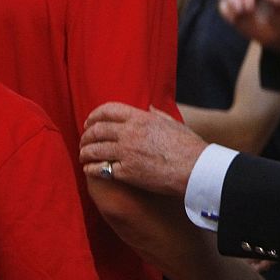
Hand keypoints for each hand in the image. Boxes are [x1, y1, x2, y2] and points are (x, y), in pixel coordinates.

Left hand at [81, 102, 206, 195]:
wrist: (195, 169)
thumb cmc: (189, 147)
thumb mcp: (174, 123)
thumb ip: (158, 114)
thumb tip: (149, 107)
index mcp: (141, 118)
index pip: (108, 110)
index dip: (94, 115)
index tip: (89, 121)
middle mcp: (130, 133)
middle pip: (97, 130)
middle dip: (86, 136)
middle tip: (84, 141)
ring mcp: (126, 152)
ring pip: (94, 149)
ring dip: (85, 152)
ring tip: (84, 156)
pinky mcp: (126, 172)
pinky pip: (100, 168)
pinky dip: (91, 168)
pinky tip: (89, 170)